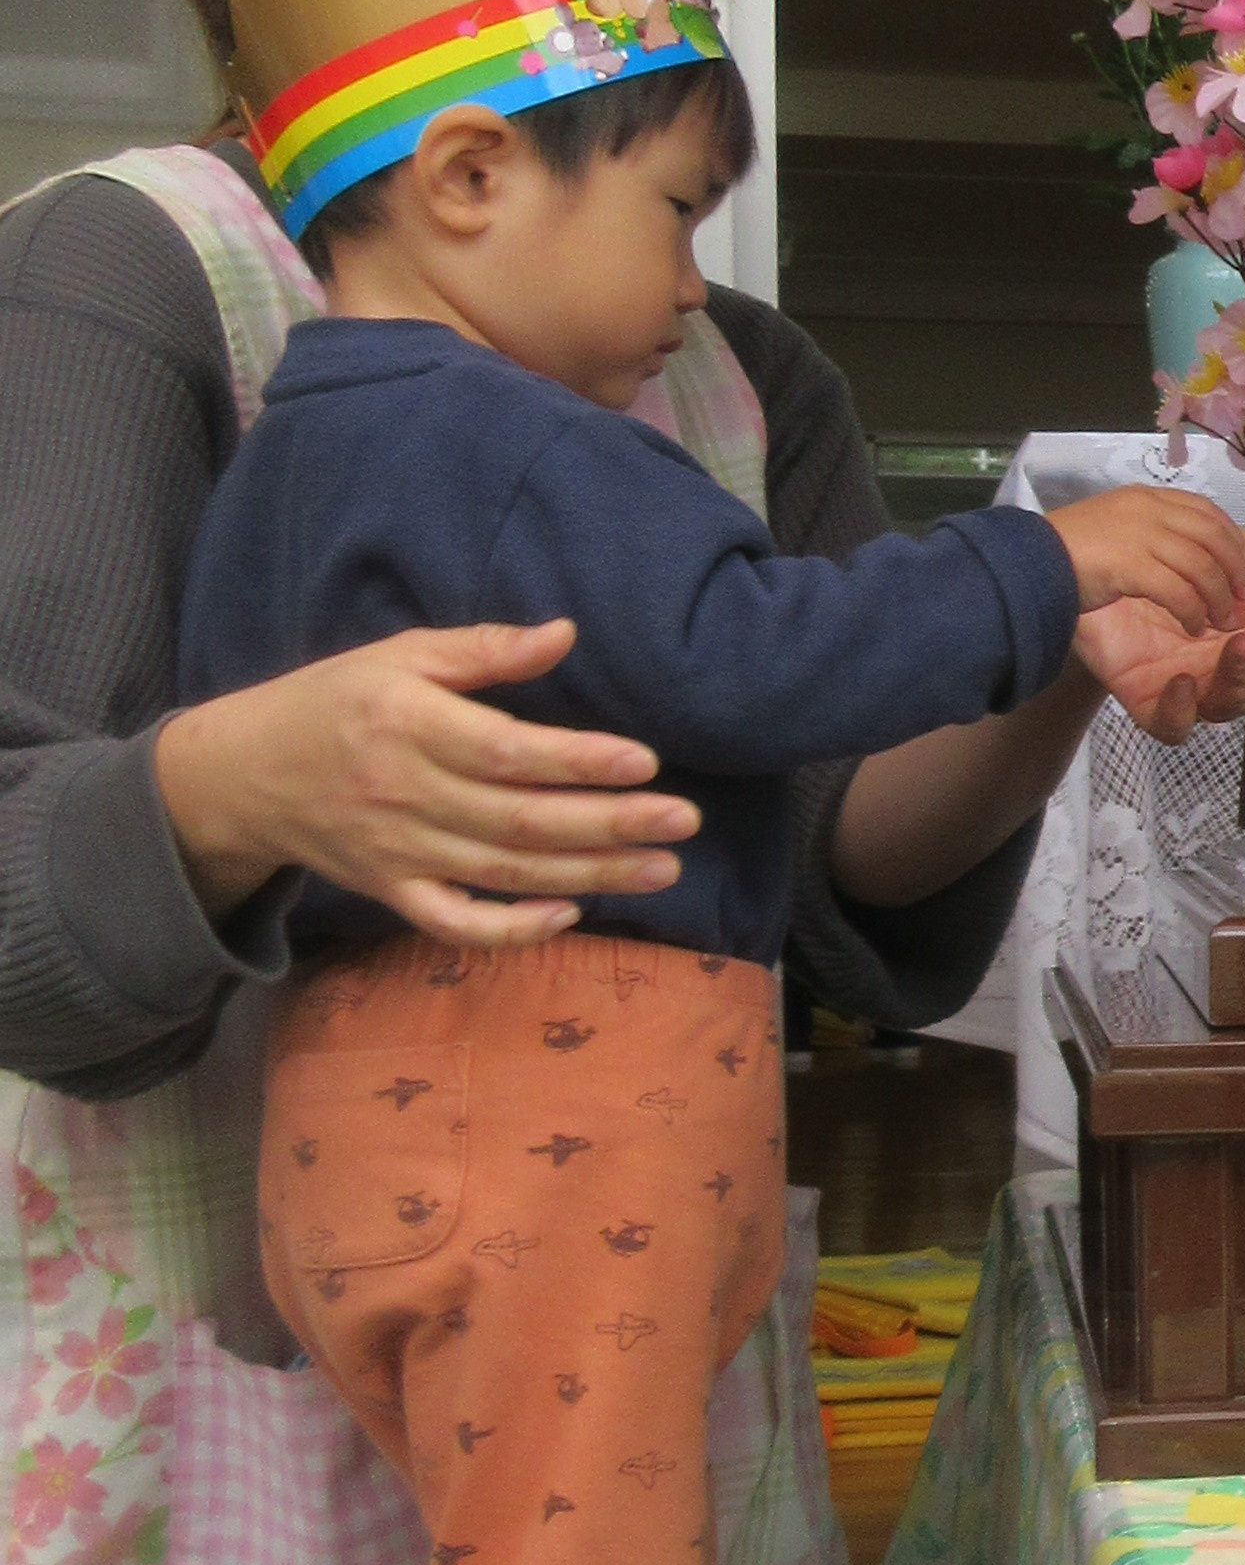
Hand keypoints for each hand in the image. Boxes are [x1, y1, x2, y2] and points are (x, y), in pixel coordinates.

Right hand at [153, 619, 696, 946]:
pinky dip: (511, 930)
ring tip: (663, 867)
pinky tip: (570, 914)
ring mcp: (398, 852)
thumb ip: (484, 649)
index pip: (506, 752)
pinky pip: (454, 923)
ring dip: (591, 875)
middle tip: (684, 822)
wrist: (240, 774)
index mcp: (407, 726)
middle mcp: (405, 795)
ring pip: (506, 874)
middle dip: (609, 825)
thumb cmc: (333, 701)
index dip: (578, 761)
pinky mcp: (390, 892)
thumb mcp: (398, 655)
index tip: (644, 762)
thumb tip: (565, 634)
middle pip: (520, 820)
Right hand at [1049, 486, 1244, 629]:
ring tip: (1219, 621)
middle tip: (1244, 601)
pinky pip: (1177, 589)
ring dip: (1217, 597)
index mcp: (1148, 498)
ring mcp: (1136, 533)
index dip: (1233, 543)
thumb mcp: (1125, 536)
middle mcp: (1147, 508)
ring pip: (1201, 563)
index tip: (1243, 573)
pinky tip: (1191, 626)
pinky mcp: (1126, 563)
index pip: (1208, 512)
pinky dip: (1191, 610)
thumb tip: (1209, 563)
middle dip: (1235, 570)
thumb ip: (1165, 540)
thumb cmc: (1075, 556)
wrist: (1025, 566)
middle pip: (1214, 535)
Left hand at [1076, 532, 1244, 741]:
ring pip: (1231, 702)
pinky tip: (1183, 679)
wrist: (1100, 577)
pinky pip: (1173, 726)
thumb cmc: (1171, 575)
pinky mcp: (1152, 706)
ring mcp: (1195, 692)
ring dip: (1244, 673)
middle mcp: (1233, 672)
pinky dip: (1181, 709)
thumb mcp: (1226, 557)